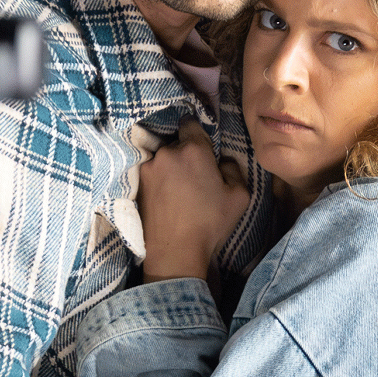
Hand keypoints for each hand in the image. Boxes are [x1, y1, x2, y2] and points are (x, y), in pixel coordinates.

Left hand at [138, 118, 249, 283]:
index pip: (191, 125)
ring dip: (170, 168)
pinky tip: (166, 198)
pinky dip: (158, 180)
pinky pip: (151, 173)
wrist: (175, 252)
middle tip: (194, 177)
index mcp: (194, 150)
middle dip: (185, 155)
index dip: (198, 136)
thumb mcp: (240, 195)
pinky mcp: (137, 183)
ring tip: (178, 191)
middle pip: (177, 144)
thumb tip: (221, 161)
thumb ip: (233, 168)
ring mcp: (148, 167)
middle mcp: (167, 152)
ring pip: (163, 159)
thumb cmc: (210, 223)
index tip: (203, 151)